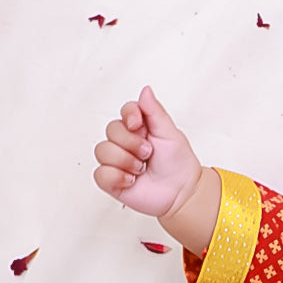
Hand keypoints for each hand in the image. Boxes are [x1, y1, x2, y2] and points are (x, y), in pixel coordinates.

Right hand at [94, 86, 202, 217]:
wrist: (182, 193)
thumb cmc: (178, 163)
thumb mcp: (170, 133)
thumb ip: (155, 111)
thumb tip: (145, 90)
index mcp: (139, 128)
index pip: (125, 111)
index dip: (130, 116)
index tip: (140, 126)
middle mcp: (125, 142)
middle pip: (111, 130)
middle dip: (132, 143)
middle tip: (148, 154)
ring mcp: (116, 161)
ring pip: (103, 151)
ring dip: (126, 161)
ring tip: (142, 169)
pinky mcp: (111, 180)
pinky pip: (100, 173)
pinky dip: (118, 177)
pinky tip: (132, 181)